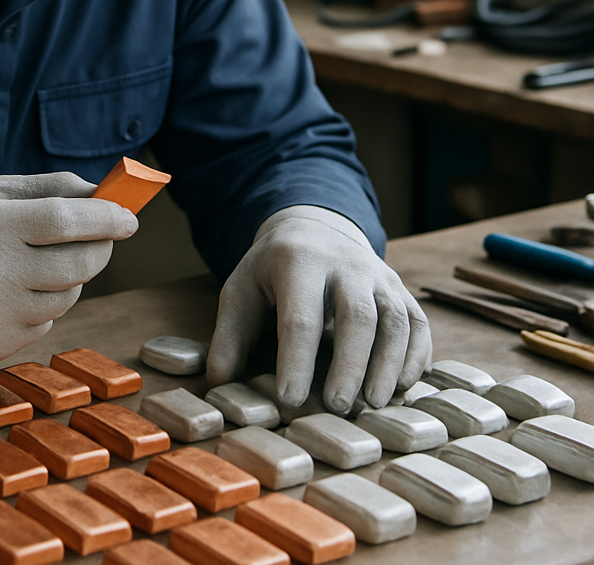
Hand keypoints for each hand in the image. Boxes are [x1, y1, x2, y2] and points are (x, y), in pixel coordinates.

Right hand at [0, 172, 136, 361]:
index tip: (130, 218)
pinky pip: (45, 323)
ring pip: (68, 297)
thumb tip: (103, 193)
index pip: (67, 221)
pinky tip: (10, 292)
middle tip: (104, 238)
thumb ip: (46, 188)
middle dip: (101, 248)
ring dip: (71, 278)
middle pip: (78, 263)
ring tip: (39, 263)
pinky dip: (43, 305)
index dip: (108, 218)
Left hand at [206, 206, 430, 412]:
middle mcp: (346, 264)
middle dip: (349, 365)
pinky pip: (418, 324)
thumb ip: (229, 337)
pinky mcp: (401, 290)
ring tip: (373, 405)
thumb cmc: (271, 273)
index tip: (289, 398)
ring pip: (395, 320)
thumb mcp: (241, 292)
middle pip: (358, 316)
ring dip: (388, 365)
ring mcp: (379, 275)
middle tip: (338, 407)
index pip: (300, 315)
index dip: (296, 359)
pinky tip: (399, 388)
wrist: (312, 231)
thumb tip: (220, 384)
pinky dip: (415, 358)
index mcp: (298, 261)